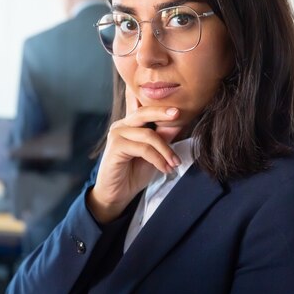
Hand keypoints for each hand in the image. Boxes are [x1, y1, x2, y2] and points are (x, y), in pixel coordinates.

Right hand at [88, 90, 182, 222]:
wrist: (117, 194)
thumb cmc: (133, 173)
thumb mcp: (154, 154)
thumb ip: (163, 137)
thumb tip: (178, 122)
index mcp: (130, 124)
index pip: (142, 106)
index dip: (155, 100)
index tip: (174, 99)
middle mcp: (121, 125)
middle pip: (144, 112)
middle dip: (163, 112)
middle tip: (178, 113)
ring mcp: (116, 134)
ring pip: (148, 135)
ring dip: (166, 150)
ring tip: (174, 163)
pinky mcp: (115, 147)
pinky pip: (143, 149)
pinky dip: (157, 159)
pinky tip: (164, 169)